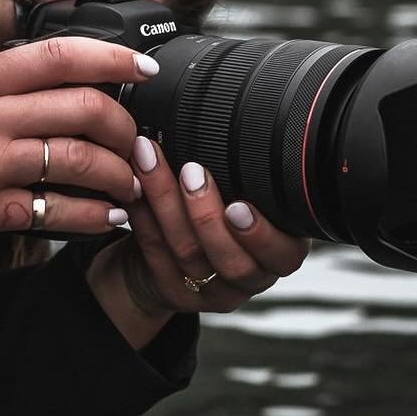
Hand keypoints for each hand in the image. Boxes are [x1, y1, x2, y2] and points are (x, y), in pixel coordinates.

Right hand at [0, 37, 161, 255]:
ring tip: (130, 183)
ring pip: (80, 160)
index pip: (58, 57)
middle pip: (83, 108)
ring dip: (119, 173)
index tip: (143, 68)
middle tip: (137, 141)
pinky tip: (108, 217)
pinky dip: (93, 215)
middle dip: (126, 126)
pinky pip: (56, 211)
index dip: (111, 59)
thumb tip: (44, 84)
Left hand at [87, 138, 309, 348]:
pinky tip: (133, 187)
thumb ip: (247, 180)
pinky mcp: (173, 292)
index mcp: (278, 255)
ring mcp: (209, 292)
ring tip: (152, 161)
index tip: (239, 204)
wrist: (171, 261)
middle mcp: (248, 278)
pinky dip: (142, 216)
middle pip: (230, 259)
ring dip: (166, 202)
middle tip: (192, 173)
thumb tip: (233, 123)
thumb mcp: (244, 198)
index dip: (261, 234)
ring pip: (187, 252)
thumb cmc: (216, 220)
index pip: (283, 256)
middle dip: (206, 214)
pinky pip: (154, 253)